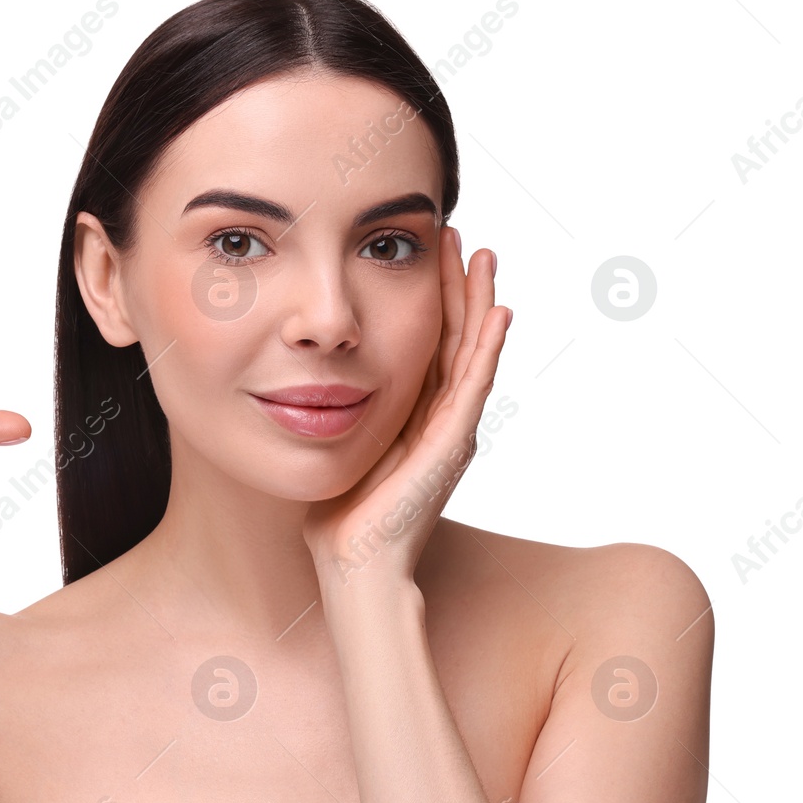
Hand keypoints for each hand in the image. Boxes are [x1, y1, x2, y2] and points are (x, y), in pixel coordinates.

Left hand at [302, 228, 511, 588]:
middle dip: (457, 288)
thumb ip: (334, 413)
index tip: (424, 254)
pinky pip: (475, 387)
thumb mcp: (335, 445)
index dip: (429, 300)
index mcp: (412, 418)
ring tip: (482, 255)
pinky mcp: (451, 447)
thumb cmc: (336, 519)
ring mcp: (450, 433)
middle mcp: (439, 421)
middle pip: (456, 339)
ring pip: (473, 353)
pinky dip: (488, 349)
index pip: (427, 346)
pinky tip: (498, 312)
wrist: (352, 566)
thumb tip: (305, 380)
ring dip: (478, 303)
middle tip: (458, 236)